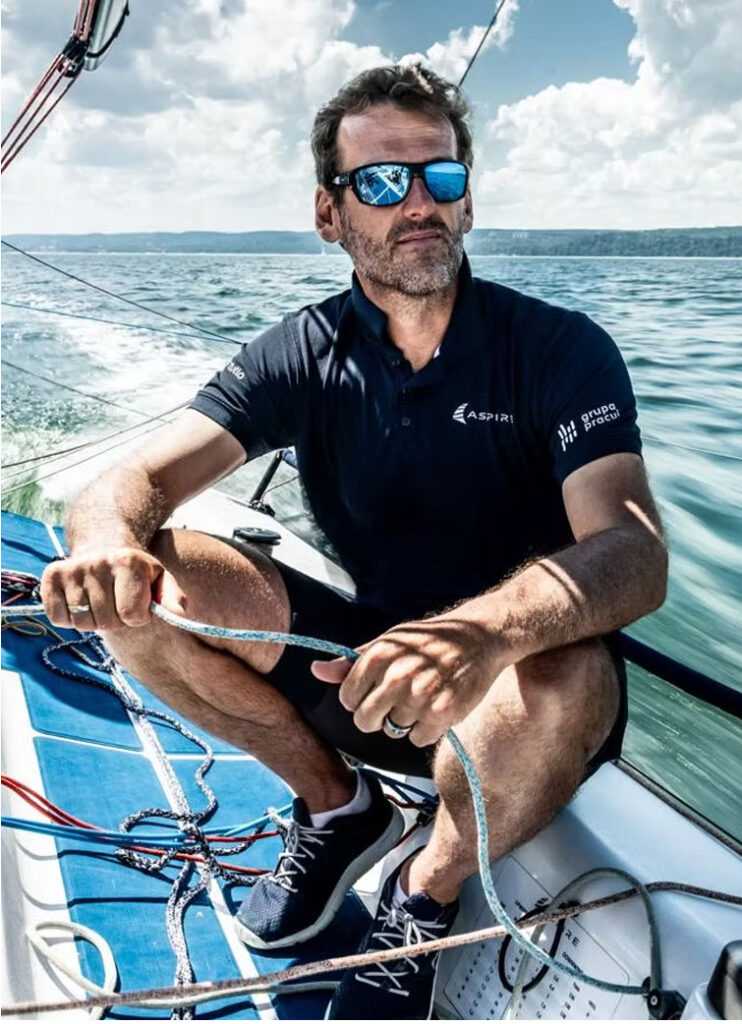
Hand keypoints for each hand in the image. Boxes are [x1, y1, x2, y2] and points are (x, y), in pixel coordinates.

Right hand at [40, 545, 184, 632]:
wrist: (104, 544)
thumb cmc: (135, 571)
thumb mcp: (159, 579)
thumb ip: (172, 598)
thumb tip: (180, 614)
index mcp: (129, 562)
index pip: (132, 615)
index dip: (138, 617)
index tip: (138, 604)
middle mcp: (98, 562)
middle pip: (107, 622)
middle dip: (116, 620)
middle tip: (117, 603)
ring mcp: (73, 568)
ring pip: (82, 623)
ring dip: (93, 621)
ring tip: (100, 602)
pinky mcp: (51, 576)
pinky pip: (58, 618)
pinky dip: (70, 619)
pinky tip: (81, 602)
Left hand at [311, 616, 500, 746]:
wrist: (479, 637)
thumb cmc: (428, 641)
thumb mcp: (388, 642)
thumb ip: (350, 662)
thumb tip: (315, 670)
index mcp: (378, 656)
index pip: (347, 699)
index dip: (360, 698)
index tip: (377, 690)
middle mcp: (396, 676)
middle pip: (365, 721)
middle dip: (378, 716)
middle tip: (398, 700)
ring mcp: (420, 696)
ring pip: (394, 731)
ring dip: (406, 720)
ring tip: (424, 696)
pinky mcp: (444, 712)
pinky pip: (418, 739)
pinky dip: (427, 729)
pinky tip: (438, 706)